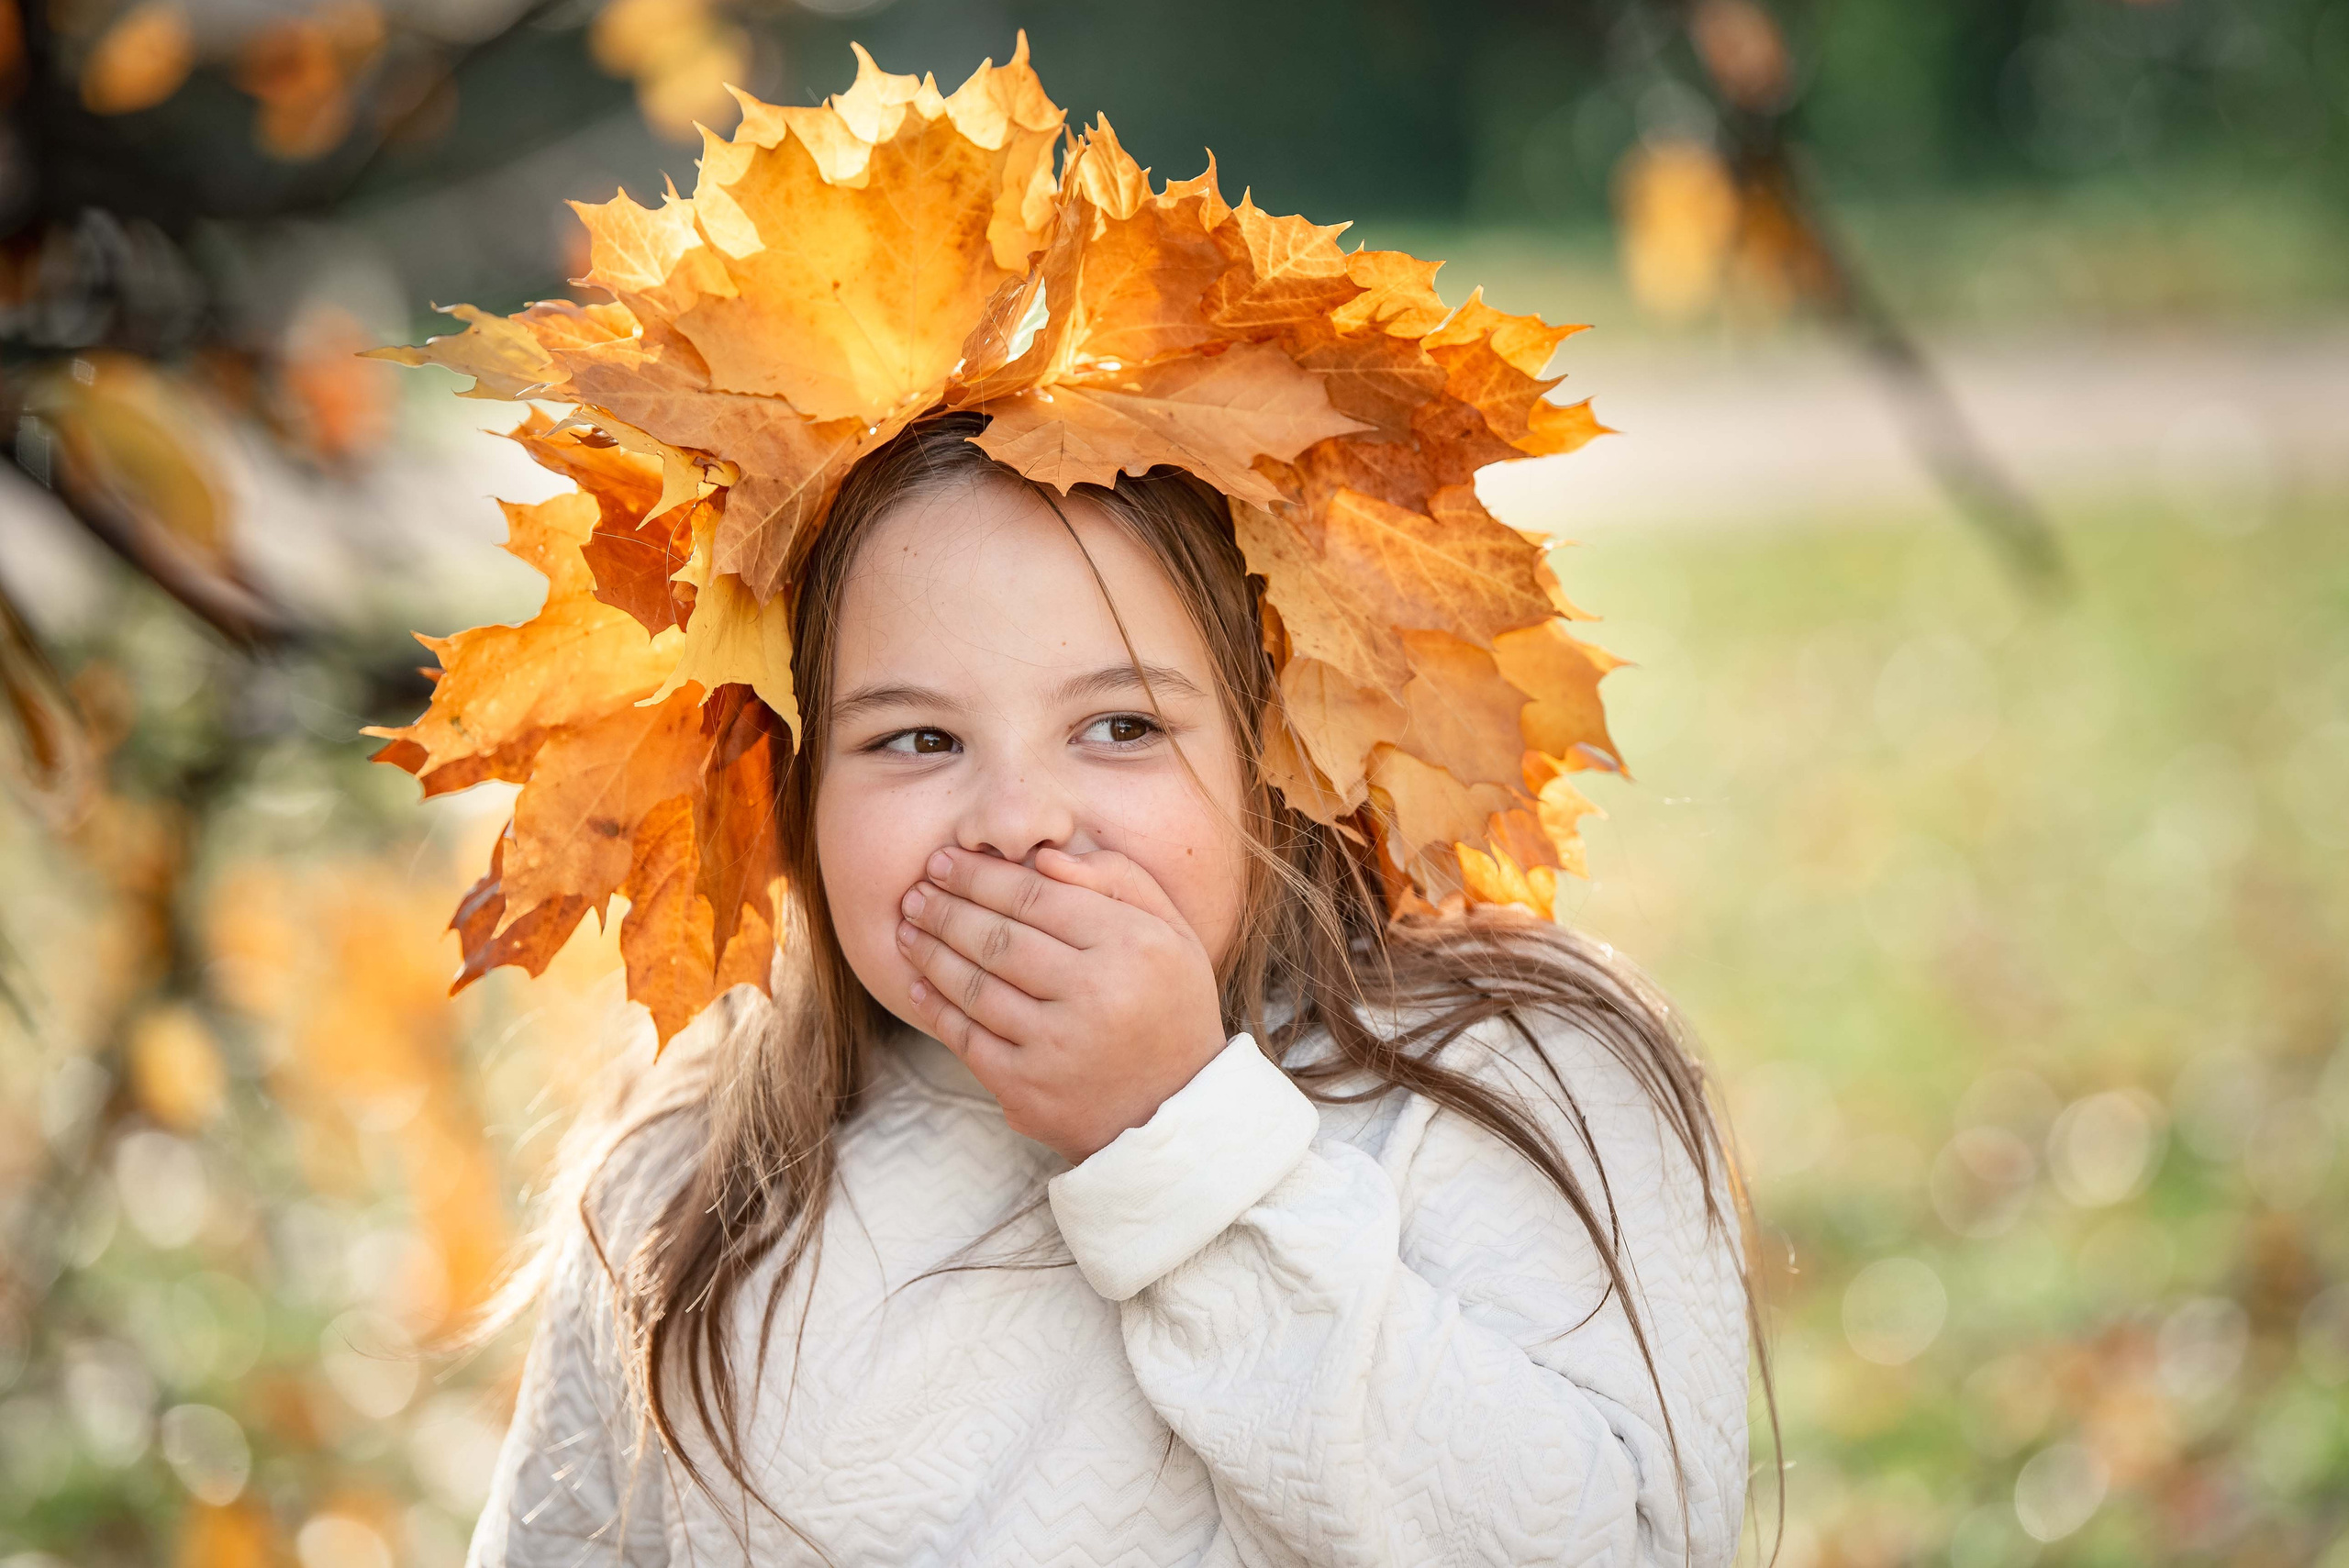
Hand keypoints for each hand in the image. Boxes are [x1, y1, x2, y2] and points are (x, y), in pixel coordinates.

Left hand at [895, 844, 1229, 1163]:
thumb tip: (1043, 858)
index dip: (980, 875)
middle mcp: (1096, 994)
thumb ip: (1117, 878)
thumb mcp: (1169, 930)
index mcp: (1132, 945)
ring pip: (975, 986)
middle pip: (998, 939)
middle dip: (946, 910)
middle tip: (915, 892)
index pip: (1035, 897)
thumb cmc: (1169, 1006)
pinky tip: (918, 983)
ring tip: (909, 928)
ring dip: (931, 953)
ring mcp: (1058, 1046)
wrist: (1175, 1111)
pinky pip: (967, 1039)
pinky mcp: (1028, 1089)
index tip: (943, 860)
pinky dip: (937, 1007)